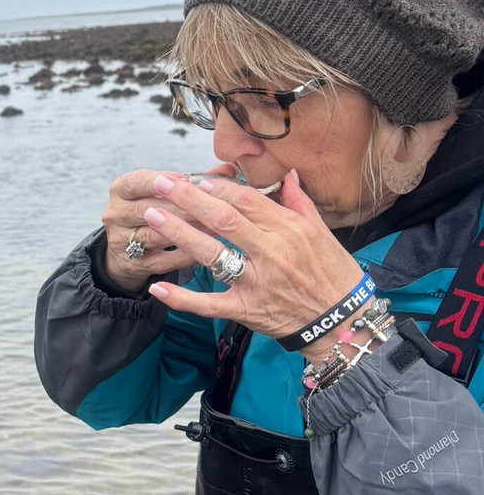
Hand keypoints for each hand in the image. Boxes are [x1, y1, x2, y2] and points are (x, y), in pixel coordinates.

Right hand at [102, 164, 236, 291]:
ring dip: (188, 232)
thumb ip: (193, 180)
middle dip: (183, 207)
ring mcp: (121, 242)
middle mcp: (115, 215)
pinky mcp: (133, 265)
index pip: (137, 182)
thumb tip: (228, 169)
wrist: (128, 249)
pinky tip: (206, 249)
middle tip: (213, 206)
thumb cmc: (154, 211)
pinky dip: (186, 255)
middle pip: (149, 209)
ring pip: (156, 236)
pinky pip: (163, 261)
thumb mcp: (162, 191)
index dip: (162, 180)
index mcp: (120, 191)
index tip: (187, 179)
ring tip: (216, 228)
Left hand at [141, 170, 366, 362]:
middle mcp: (271, 253)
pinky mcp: (245, 310)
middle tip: (162, 183)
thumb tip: (286, 173)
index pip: (247, 201)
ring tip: (152, 216)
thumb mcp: (322, 233)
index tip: (194, 177)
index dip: (218, 187)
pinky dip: (181, 298)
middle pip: (224, 220)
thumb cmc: (332, 274)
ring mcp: (256, 282)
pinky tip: (157, 288)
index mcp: (289, 230)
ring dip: (179, 233)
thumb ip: (299, 202)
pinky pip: (208, 303)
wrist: (343, 321)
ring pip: (212, 254)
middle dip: (190, 199)